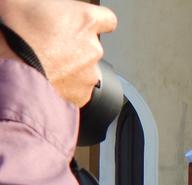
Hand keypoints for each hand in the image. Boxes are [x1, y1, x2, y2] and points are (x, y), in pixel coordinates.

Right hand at [0, 0, 116, 106]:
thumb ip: (41, 4)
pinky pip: (78, 90)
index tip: (86, 25)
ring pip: (86, 70)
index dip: (95, 22)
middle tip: (50, 46)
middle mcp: (93, 48)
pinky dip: (67, 88)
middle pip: (92, 46)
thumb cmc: (13, 34)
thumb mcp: (20, 2)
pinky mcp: (82, 95)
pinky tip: (49, 81)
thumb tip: (38, 7)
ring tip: (47, 66)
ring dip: (71, 68)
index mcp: (85, 20)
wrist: (10, 71)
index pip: (107, 19)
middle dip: (75, 46)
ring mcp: (89, 74)